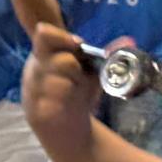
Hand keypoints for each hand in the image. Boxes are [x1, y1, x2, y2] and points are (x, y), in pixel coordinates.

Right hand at [20, 23, 102, 161]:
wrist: (63, 128)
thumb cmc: (74, 91)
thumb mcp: (89, 71)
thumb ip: (106, 56)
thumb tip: (129, 42)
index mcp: (43, 53)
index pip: (44, 33)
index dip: (64, 38)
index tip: (78, 46)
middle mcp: (34, 69)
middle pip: (62, 60)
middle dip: (77, 70)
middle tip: (78, 78)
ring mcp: (32, 90)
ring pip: (61, 83)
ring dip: (73, 89)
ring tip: (73, 94)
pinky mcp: (35, 111)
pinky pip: (55, 105)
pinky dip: (67, 105)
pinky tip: (68, 107)